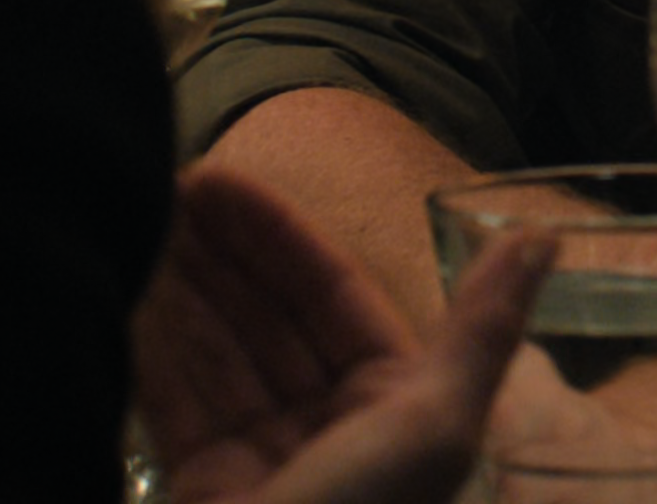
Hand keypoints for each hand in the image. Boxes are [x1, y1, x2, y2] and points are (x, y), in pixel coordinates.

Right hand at [133, 168, 551, 503]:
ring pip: (213, 359)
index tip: (219, 183)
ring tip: (126, 218)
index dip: (279, 240)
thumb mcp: (436, 427)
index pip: (333, 302)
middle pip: (266, 323)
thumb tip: (541, 237)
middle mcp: (333, 441)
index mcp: (400, 418)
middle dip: (217, 257)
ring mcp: (263, 472)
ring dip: (173, 292)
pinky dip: (145, 349)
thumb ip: (484, 326)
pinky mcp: (204, 495)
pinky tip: (115, 291)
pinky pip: (173, 406)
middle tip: (156, 185)